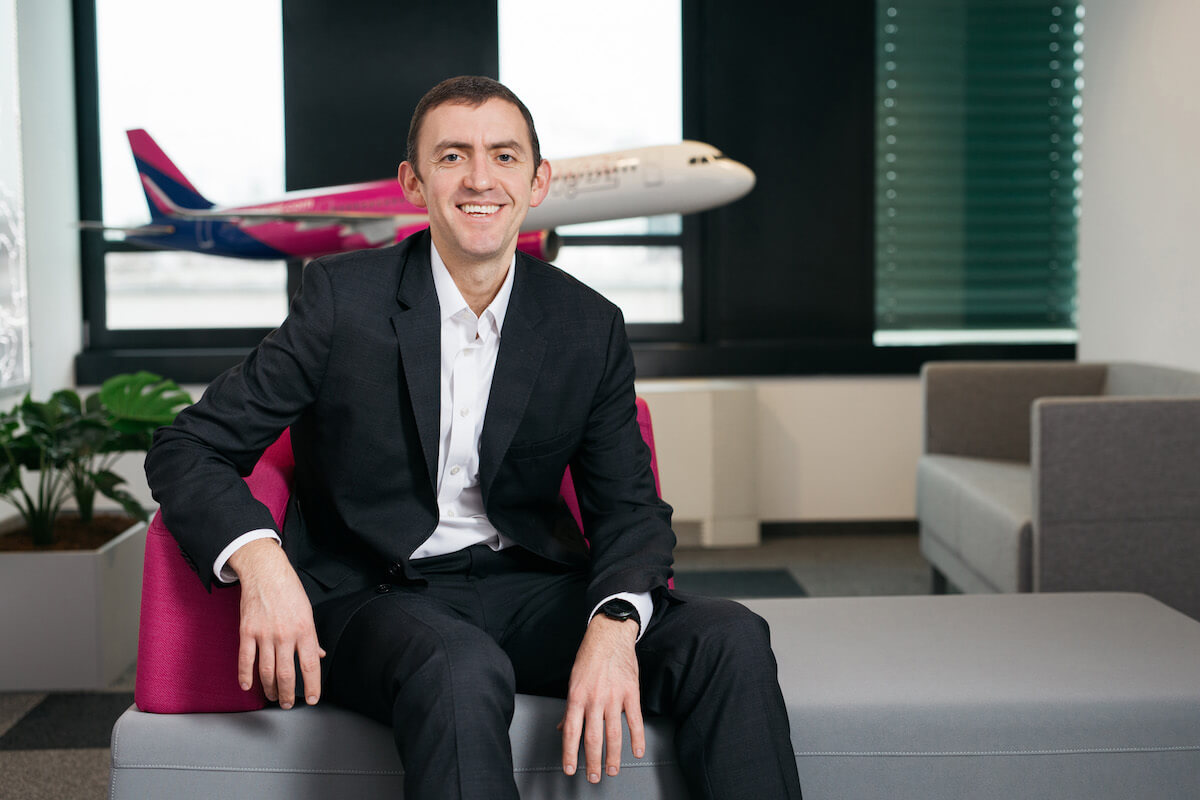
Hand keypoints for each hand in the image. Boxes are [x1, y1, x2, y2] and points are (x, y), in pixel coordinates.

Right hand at [228, 538, 324, 708]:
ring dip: (270, 688)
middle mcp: (286, 634)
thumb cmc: (290, 592)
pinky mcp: (247, 631)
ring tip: (273, 697)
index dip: (313, 686)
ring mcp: (265, 634)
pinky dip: (245, 676)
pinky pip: (245, 659)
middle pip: (287, 674)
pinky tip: (248, 686)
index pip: (311, 665)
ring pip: (267, 671)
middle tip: (287, 704)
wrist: (266, 572)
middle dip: (288, 694)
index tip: (312, 699)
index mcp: (305, 630)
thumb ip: (312, 638)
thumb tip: (319, 656)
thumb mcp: (308, 613)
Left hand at [558, 614, 643, 782]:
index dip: (569, 753)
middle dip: (592, 761)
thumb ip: (570, 707)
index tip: (570, 769)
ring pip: (613, 733)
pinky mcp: (631, 692)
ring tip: (613, 769)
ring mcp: (614, 696)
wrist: (609, 635)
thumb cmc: (590, 657)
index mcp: (576, 696)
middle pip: (592, 738)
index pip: (570, 731)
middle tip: (593, 777)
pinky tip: (637, 751)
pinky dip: (637, 738)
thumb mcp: (573, 681)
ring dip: (613, 756)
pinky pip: (635, 720)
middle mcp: (594, 698)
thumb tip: (561, 727)